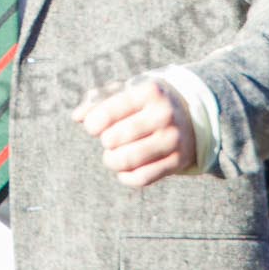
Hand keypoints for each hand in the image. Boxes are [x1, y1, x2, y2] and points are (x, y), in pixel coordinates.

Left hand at [72, 76, 195, 186]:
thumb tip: (76, 116)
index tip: (92, 127)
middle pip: (115, 138)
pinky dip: (126, 177)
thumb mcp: (127, 92)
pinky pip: (142, 178)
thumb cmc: (147, 103)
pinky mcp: (178, 161)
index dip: (93, 123)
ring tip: (111, 156)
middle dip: (105, 142)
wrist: (191, 117)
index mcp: (150, 92)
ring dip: (112, 161)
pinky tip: (123, 171)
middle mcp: (164, 114)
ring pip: (128, 160)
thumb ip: (98, 100)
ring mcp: (173, 139)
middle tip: (108, 140)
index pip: (109, 112)